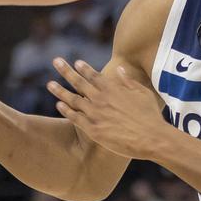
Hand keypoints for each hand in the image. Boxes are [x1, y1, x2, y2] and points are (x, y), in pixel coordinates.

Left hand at [47, 58, 166, 158]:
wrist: (151, 138)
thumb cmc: (150, 115)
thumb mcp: (142, 93)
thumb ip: (129, 81)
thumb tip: (120, 70)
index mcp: (112, 89)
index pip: (94, 75)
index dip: (84, 68)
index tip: (76, 62)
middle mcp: (101, 99)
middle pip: (79, 82)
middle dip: (66, 71)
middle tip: (55, 61)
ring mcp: (95, 114)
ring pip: (73, 100)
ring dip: (60, 91)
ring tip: (49, 84)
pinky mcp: (93, 130)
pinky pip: (75, 118)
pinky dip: (66, 110)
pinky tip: (59, 105)